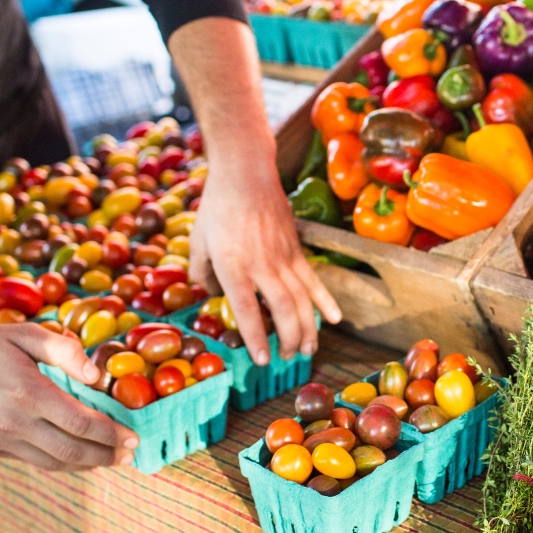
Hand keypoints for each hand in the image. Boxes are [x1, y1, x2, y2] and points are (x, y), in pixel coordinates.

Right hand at [0, 321, 137, 470]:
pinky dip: (58, 460)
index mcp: (27, 392)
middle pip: (71, 450)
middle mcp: (12, 422)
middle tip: (129, 455)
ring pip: (51, 462)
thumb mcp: (27, 334)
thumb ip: (66, 351)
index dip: (112, 434)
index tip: (133, 437)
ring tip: (109, 460)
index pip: (81, 423)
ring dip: (85, 464)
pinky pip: (31, 460)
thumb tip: (98, 375)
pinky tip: (76, 454)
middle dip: (105, 455)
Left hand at [189, 158, 341, 364]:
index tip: (262, 359)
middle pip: (281, 308)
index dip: (256, 336)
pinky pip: (313, 279)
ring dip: (308, 326)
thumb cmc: (217, 207)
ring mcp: (283, 256)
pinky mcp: (296, 248)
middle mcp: (261, 264)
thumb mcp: (197, 241)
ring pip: (301, 297)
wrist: (246, 173)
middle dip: (289, 338)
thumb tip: (211, 293)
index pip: (247, 308)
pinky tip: (335, 318)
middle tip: (289, 357)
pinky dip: (325, 300)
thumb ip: (201, 272)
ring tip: (310, 349)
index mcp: (232, 265)